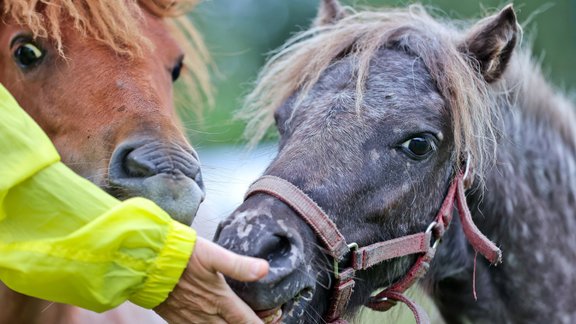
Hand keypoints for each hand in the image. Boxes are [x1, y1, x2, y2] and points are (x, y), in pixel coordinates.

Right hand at [154, 236, 268, 322]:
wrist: (145, 262)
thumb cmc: (179, 255)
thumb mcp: (212, 254)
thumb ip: (239, 265)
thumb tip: (264, 269)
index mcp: (219, 299)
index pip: (246, 321)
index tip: (274, 323)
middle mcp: (206, 314)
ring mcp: (190, 319)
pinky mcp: (175, 319)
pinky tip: (212, 323)